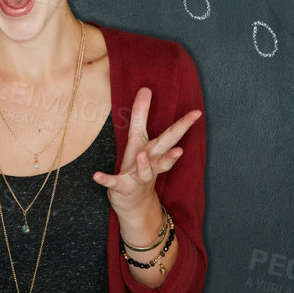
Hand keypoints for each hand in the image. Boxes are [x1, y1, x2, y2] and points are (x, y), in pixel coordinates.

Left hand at [92, 87, 201, 215]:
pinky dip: (106, 179)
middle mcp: (150, 164)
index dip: (183, 124)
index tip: (197, 113)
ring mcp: (137, 177)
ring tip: (142, 155)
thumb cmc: (137, 166)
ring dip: (144, 165)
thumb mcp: (138, 138)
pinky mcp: (121, 187)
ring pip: (144, 171)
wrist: (134, 203)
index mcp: (155, 151)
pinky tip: (96, 175)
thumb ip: (141, 114)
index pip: (171, 136)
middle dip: (173, 148)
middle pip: (163, 154)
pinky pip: (113, 182)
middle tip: (181, 149)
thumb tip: (146, 88)